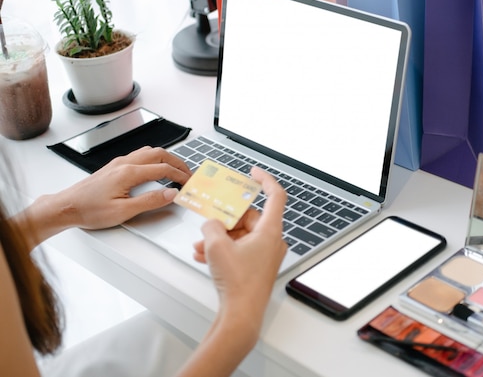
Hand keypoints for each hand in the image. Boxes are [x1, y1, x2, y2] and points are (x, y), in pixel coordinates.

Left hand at [19, 146, 191, 243]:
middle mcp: (125, 163)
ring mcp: (119, 163)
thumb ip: (150, 201)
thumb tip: (171, 194)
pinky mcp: (114, 166)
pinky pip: (140, 155)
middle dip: (177, 162)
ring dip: (166, 158)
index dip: (180, 175)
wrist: (67, 207)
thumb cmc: (90, 210)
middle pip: (159, 154)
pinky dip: (155, 159)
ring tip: (176, 170)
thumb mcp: (124, 211)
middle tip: (188, 174)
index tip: (190, 182)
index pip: (163, 169)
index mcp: (129, 173)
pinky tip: (156, 168)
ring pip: (150, 152)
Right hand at [192, 167, 286, 332]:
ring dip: (219, 238)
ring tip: (200, 246)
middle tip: (208, 223)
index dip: (265, 180)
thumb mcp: (216, 246)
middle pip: (249, 218)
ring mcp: (266, 255)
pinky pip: (240, 250)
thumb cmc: (238, 284)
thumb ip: (211, 226)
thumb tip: (211, 224)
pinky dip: (223, 250)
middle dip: (225, 221)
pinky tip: (204, 256)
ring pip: (241, 236)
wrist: (241, 316)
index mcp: (270, 231)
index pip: (275, 195)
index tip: (253, 172)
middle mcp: (272, 241)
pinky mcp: (258, 267)